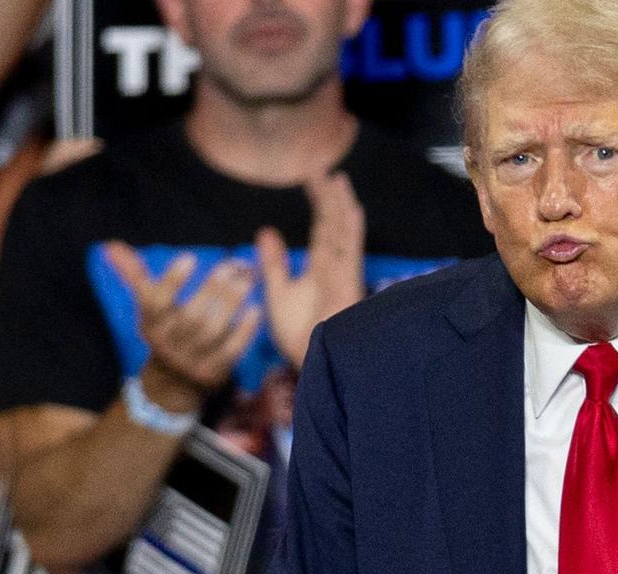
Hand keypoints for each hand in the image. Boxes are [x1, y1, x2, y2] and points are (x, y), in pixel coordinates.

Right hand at [106, 241, 260, 412]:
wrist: (174, 380)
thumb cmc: (166, 329)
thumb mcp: (149, 306)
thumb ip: (135, 275)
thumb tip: (111, 245)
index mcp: (150, 324)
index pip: (155, 302)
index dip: (171, 280)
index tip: (189, 256)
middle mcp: (167, 344)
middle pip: (189, 316)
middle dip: (212, 289)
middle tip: (232, 266)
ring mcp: (190, 360)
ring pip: (211, 332)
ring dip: (230, 305)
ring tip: (247, 282)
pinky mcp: (212, 373)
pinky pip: (230, 351)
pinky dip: (244, 331)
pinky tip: (256, 309)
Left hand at [257, 172, 364, 367]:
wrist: (311, 361)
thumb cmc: (298, 334)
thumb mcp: (278, 292)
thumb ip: (274, 263)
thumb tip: (266, 231)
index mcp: (319, 268)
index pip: (321, 228)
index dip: (318, 203)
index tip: (314, 178)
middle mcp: (333, 266)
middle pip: (333, 225)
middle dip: (329, 198)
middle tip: (324, 169)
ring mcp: (341, 273)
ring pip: (342, 233)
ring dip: (341, 206)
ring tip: (339, 180)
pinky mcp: (346, 283)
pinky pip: (349, 252)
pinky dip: (351, 230)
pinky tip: (352, 209)